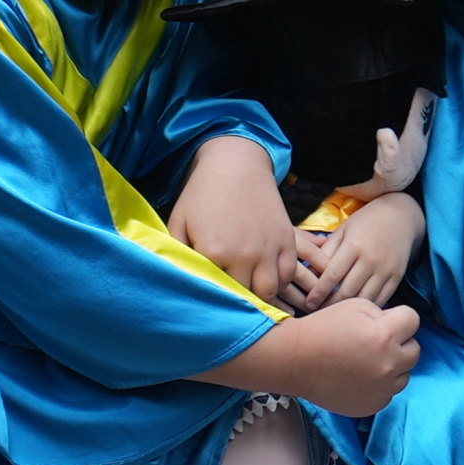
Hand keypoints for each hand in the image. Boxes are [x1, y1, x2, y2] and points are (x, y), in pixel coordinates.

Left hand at [170, 135, 301, 305]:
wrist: (236, 165)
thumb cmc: (202, 195)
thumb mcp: (179, 222)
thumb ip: (176, 253)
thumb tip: (176, 281)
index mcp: (214, 251)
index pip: (215, 292)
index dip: (212, 296)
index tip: (209, 297)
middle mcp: (244, 255)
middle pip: (243, 297)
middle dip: (236, 299)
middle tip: (229, 297)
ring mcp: (268, 249)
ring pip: (269, 292)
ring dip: (259, 296)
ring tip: (249, 293)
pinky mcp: (286, 241)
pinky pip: (287, 275)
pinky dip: (279, 282)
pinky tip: (266, 279)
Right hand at [264, 299, 424, 416]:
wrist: (295, 361)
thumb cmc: (323, 328)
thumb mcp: (356, 306)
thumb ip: (385, 314)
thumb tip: (398, 325)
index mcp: (385, 336)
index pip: (413, 320)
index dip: (399, 317)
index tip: (385, 321)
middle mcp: (389, 364)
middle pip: (414, 350)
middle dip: (399, 343)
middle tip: (375, 341)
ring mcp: (382, 389)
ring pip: (404, 374)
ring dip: (392, 366)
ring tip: (366, 360)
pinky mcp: (373, 405)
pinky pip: (389, 392)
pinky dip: (379, 385)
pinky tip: (359, 376)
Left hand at [295, 195, 417, 309]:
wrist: (401, 216)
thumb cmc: (366, 222)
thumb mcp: (343, 230)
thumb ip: (326, 251)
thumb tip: (308, 272)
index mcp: (354, 245)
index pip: (332, 275)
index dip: (319, 292)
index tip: (309, 302)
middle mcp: (371, 259)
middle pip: (347, 291)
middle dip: (330, 304)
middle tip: (319, 311)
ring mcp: (386, 269)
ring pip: (364, 298)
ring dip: (348, 308)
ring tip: (335, 312)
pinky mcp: (397, 276)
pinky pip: (381, 298)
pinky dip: (367, 306)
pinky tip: (356, 308)